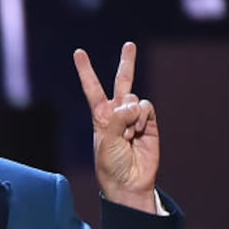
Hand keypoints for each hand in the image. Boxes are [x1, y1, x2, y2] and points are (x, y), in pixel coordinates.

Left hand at [73, 42, 160, 212]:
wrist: (129, 183)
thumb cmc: (111, 165)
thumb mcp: (106, 141)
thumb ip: (118, 118)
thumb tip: (135, 104)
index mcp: (100, 117)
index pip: (92, 88)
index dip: (86, 71)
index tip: (78, 52)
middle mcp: (117, 114)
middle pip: (123, 81)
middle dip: (126, 63)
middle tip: (129, 45)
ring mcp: (135, 117)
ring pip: (135, 98)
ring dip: (132, 115)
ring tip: (129, 135)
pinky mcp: (150, 123)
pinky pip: (147, 108)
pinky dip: (143, 117)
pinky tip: (139, 132)